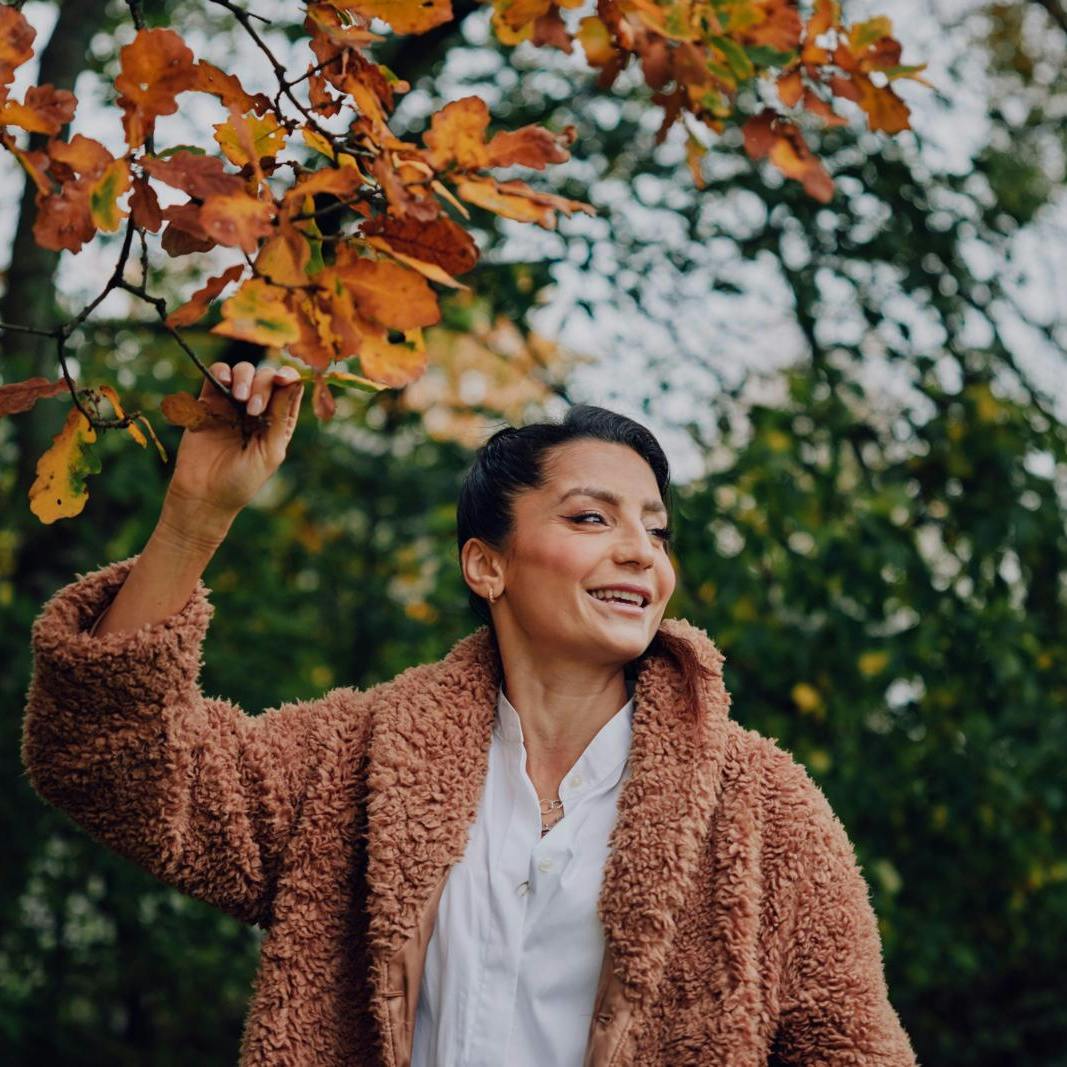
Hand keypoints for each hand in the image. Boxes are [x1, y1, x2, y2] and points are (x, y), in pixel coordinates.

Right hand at [162, 360, 304, 537]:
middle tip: (253, 409)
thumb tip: (294, 382)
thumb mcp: (270, 451)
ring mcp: (232, 404)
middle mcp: (258, 409)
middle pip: (267, 377)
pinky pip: (216, 375)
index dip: (289, 376)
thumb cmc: (242, 480)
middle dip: (263, 385)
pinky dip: (221, 371)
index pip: (289, 389)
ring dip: (244, 377)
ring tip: (239, 399)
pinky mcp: (208, 403)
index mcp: (279, 421)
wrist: (204, 494)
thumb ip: (280, 417)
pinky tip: (223, 381)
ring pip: (244, 371)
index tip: (282, 378)